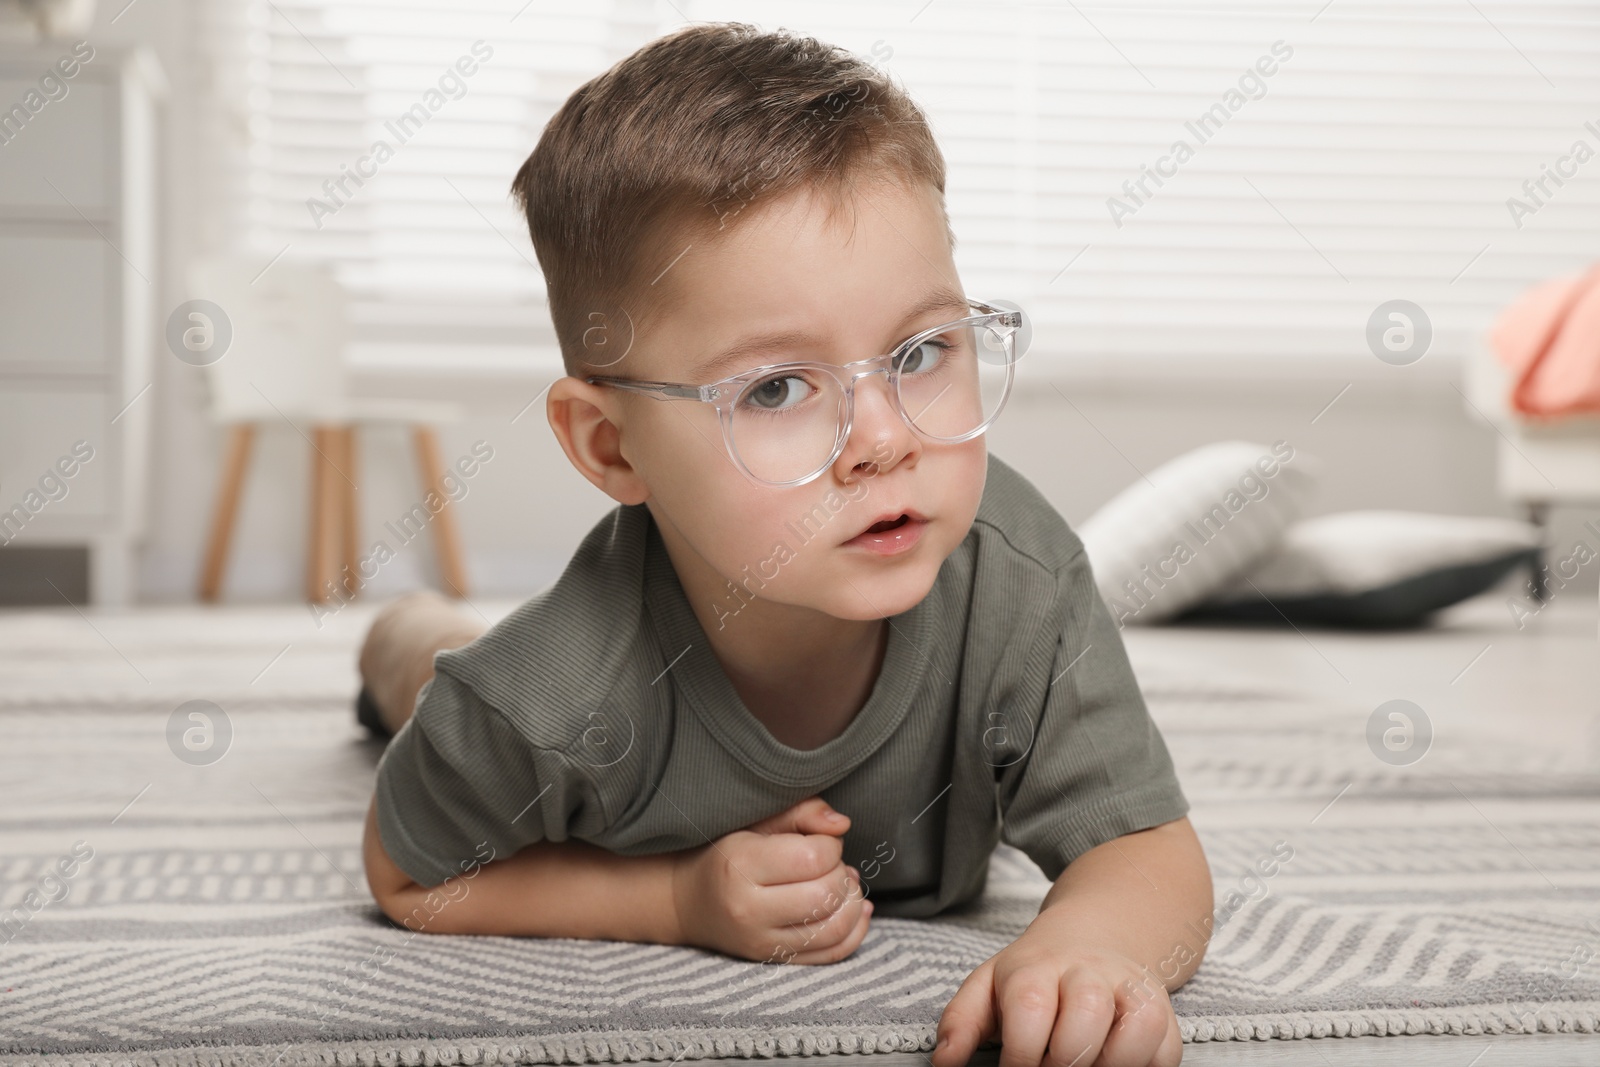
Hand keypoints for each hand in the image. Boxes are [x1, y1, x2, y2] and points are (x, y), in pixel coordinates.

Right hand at [671, 795, 872, 963]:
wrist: (687, 900)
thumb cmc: (727, 851)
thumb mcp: (756, 820)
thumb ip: (802, 812)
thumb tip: (842, 825)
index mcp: (741, 864)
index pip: (814, 858)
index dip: (830, 844)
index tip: (819, 841)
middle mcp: (748, 909)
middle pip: (826, 895)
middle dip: (841, 874)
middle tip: (830, 863)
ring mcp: (761, 941)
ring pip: (834, 929)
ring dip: (852, 903)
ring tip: (841, 884)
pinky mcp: (774, 960)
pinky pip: (831, 954)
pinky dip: (854, 930)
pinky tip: (854, 908)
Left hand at [932, 924, 1181, 1066]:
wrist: (1093, 937)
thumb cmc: (1032, 979)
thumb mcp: (987, 988)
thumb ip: (961, 1024)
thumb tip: (944, 1064)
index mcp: (1036, 966)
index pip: (1030, 1007)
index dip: (1022, 1056)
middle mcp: (1088, 972)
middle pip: (1086, 1013)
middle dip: (1065, 1062)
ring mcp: (1130, 988)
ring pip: (1138, 1024)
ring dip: (1112, 1065)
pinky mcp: (1162, 1010)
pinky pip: (1168, 1045)